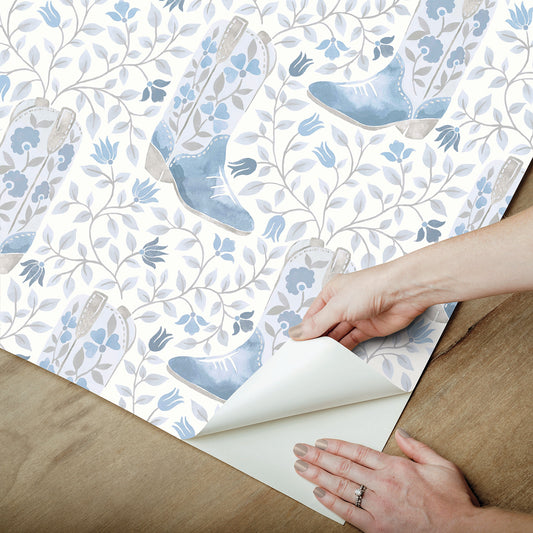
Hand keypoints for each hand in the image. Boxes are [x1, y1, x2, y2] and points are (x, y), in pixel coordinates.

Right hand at [289, 267, 428, 349]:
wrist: (403, 292)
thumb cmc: (371, 287)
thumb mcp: (337, 306)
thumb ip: (317, 323)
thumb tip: (296, 332)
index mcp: (332, 292)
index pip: (313, 315)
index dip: (305, 329)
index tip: (297, 345)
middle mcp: (343, 304)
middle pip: (325, 325)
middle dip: (318, 339)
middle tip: (307, 355)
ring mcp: (356, 316)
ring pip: (339, 334)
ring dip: (331, 345)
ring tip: (319, 359)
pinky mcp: (369, 328)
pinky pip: (353, 340)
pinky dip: (345, 349)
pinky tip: (337, 357)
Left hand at [293, 429, 479, 532]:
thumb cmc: (453, 502)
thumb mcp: (441, 465)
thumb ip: (417, 447)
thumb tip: (400, 433)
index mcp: (396, 468)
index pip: (357, 452)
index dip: (336, 446)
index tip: (320, 442)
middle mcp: (383, 485)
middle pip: (343, 467)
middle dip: (318, 458)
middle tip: (300, 451)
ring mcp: (379, 507)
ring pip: (341, 488)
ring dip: (317, 476)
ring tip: (301, 468)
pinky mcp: (379, 528)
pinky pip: (349, 514)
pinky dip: (332, 503)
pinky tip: (318, 494)